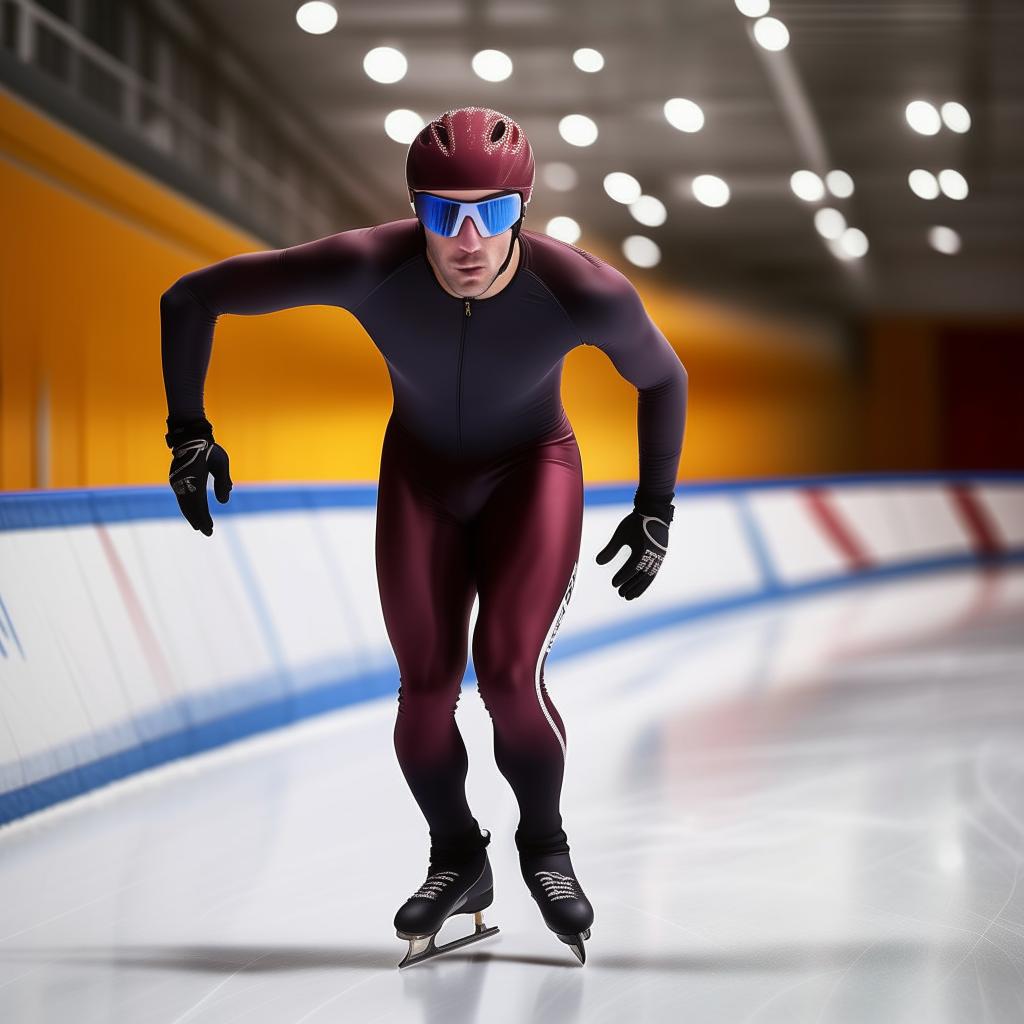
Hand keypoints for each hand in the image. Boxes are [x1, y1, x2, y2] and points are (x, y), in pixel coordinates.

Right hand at [166, 419, 231, 535]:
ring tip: (200, 526)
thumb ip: (223, 482)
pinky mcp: (175, 480)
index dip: (204, 518)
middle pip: (190, 507)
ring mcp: (177, 481)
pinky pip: (181, 498)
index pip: (199, 504)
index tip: (210, 529)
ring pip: (184, 504)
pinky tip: (193, 514)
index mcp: (195, 479)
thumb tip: (224, 502)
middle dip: (198, 520)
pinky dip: (187, 508)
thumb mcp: (221, 463)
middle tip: (207, 532)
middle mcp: (183, 482)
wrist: (190, 438)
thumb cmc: (209, 450)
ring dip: (192, 516)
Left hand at [595, 490, 673, 599]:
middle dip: (631, 587)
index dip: (622, 577)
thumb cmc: (635, 523)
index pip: (631, 569)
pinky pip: (653, 572)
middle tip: (621, 595)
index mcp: (642, 550)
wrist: (654, 512)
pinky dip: (646, 581)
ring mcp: (658, 557)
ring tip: (629, 597)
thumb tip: (598, 562)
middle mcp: (652, 556)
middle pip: (641, 577)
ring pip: (648, 577)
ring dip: (639, 588)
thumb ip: (610, 549)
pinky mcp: (660, 556)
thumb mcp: (620, 534)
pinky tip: (640, 587)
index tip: (614, 584)